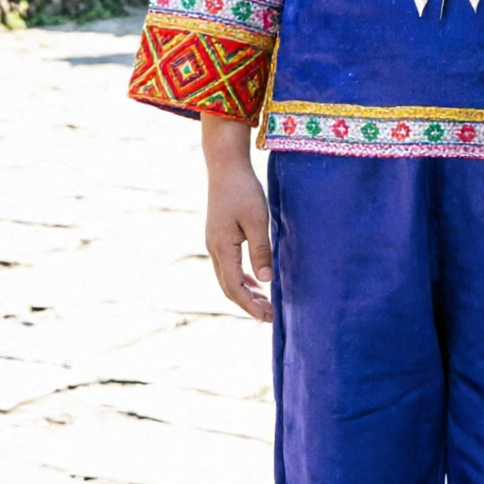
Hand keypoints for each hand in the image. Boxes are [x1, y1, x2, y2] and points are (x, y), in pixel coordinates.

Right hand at [203, 113, 273, 321]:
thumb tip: (266, 280)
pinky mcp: (219, 236)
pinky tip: (255, 281)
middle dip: (248, 304)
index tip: (268, 317)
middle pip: (228, 287)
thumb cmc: (243, 191)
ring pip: (227, 277)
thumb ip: (261, 250)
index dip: (251, 305)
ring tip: (264, 303)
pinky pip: (228, 265)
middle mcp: (214, 248)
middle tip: (269, 316)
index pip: (235, 287)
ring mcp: (214, 243)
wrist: (226, 167)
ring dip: (245, 292)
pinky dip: (241, 278)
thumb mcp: (257, 220)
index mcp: (222, 247)